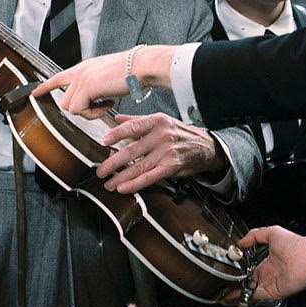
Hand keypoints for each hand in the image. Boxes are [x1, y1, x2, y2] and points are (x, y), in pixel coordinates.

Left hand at [34, 45, 178, 117]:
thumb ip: (97, 84)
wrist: (141, 65)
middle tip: (102, 105)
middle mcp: (79, 72)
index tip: (35, 93)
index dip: (45, 86)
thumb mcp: (108, 76)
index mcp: (84, 68)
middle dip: (82, 108)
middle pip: (65, 101)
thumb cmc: (132, 71)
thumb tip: (95, 96)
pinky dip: (94, 113)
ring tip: (106, 104)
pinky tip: (109, 104)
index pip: (58, 77)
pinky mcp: (87, 87)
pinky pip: (80, 110)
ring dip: (89, 112)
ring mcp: (81, 79)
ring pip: (70, 107)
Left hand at [97, 113, 224, 193]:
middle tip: (100, 171)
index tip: (103, 141)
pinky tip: (123, 188)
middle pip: (131, 150)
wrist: (205, 147)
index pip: (132, 126)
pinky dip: (134, 184)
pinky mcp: (171, 167)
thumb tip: (116, 118)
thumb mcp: (161, 121)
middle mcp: (161, 136)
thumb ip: (137, 121)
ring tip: (108, 183)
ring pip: (138, 167)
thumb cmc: (180, 134)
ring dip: (120, 177)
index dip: (116, 134)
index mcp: (156, 121)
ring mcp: (167, 152)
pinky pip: (149, 177)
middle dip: (112, 163)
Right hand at [224, 227, 305, 301]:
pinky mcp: (274, 291)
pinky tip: (235, 297)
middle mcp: (268, 275)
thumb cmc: (296, 244)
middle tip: (222, 288)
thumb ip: (254, 236)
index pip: (249, 271)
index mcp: (267, 263)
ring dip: (237, 294)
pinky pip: (257, 296)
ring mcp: (271, 284)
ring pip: (250, 292)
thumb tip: (240, 242)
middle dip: (235, 287)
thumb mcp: (271, 233)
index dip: (238, 274)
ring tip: (223, 296)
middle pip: (248, 284)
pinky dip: (246, 297)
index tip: (227, 273)